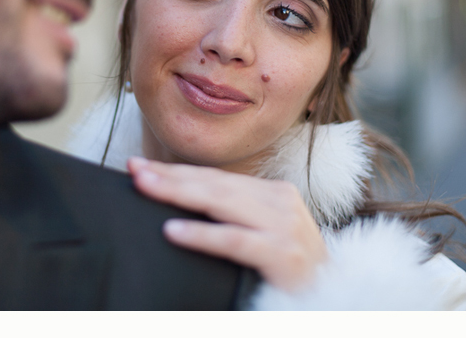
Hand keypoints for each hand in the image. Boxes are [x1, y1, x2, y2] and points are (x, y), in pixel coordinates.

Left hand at [127, 157, 327, 291]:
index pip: (215, 177)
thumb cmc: (289, 269)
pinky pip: (234, 241)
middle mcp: (280, 201)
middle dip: (170, 177)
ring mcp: (284, 226)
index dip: (177, 170)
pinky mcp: (283, 254)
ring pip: (221, 203)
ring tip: (145, 188)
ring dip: (178, 193)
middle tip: (135, 171)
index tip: (140, 166)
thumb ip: (231, 215)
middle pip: (214, 184)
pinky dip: (202, 235)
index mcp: (273, 193)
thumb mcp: (263, 232)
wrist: (330, 299)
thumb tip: (182, 199)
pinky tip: (173, 231)